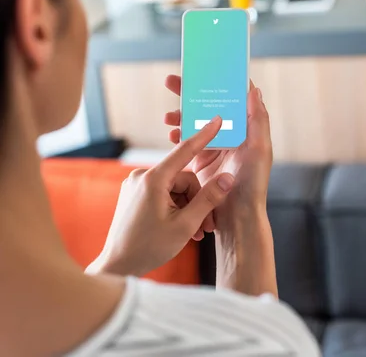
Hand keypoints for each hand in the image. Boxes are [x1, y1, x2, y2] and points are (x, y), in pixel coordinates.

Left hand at [87, 117, 233, 277]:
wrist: (117, 266)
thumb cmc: (148, 248)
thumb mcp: (185, 225)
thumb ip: (208, 199)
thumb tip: (228, 178)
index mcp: (153, 179)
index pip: (185, 150)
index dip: (204, 135)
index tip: (217, 119)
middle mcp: (142, 175)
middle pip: (183, 178)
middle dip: (197, 201)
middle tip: (206, 227)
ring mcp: (136, 184)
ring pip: (175, 187)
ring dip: (187, 208)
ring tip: (193, 233)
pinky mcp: (134, 193)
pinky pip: (163, 193)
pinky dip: (175, 207)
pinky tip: (180, 228)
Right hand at [165, 76, 271, 211]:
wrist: (237, 218)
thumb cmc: (253, 185)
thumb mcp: (260, 150)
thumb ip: (258, 120)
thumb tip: (253, 89)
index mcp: (245, 128)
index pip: (229, 97)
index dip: (216, 82)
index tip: (201, 70)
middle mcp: (230, 134)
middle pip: (208, 106)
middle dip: (189, 93)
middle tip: (171, 81)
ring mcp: (215, 147)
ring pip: (194, 122)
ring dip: (180, 115)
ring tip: (168, 117)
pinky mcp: (202, 160)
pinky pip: (187, 141)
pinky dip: (178, 135)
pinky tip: (171, 135)